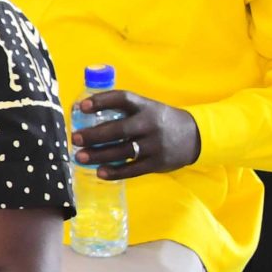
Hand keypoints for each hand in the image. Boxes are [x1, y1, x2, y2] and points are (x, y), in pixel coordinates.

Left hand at [72, 87, 201, 178]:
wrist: (196, 136)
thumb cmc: (160, 121)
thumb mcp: (147, 108)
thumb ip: (123, 110)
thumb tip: (84, 112)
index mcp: (146, 107)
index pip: (122, 99)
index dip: (101, 101)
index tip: (81, 106)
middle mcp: (150, 124)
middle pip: (119, 129)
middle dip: (94, 134)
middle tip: (75, 138)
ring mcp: (155, 144)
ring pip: (123, 151)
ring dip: (99, 155)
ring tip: (79, 157)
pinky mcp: (158, 162)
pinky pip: (133, 169)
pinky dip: (115, 172)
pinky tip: (99, 172)